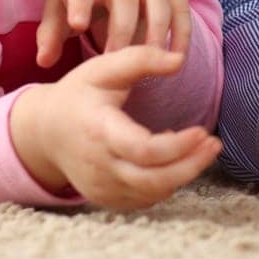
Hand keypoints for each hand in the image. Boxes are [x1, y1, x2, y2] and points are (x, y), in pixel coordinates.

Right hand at [9, 44, 221, 208]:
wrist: (44, 131)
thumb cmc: (79, 94)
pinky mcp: (105, 198)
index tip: (203, 131)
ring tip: (200, 149)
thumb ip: (141, 58)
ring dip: (182, 174)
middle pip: (153, 181)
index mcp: (99, 130)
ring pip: (151, 193)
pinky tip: (174, 161)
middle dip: (190, 166)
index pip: (144, 150)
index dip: (179, 147)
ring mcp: (100, 187)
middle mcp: (98, 165)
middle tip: (214, 145)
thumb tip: (179, 60)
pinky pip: (143, 199)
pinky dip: (164, 184)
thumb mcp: (104, 68)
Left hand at [36, 0, 192, 67]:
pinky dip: (181, 33)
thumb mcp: (60, 6)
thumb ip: (51, 34)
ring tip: (150, 62)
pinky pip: (180, 8)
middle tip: (115, 60)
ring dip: (156, 30)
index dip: (80, 4)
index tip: (77, 25)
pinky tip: (175, 59)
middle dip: (121, 28)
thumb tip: (44, 61)